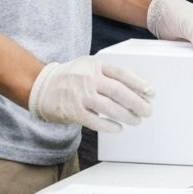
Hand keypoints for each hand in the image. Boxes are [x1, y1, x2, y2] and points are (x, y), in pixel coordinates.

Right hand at [28, 56, 154, 132]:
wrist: (41, 86)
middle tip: (147, 110)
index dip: (138, 83)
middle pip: (118, 91)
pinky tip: (118, 128)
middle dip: (136, 102)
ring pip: (109, 107)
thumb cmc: (71, 76)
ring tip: (137, 120)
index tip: (150, 92)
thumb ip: (107, 73)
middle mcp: (89, 79)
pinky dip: (108, 126)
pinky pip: (94, 121)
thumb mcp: (88, 65)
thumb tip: (134, 87)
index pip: (122, 73)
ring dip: (126, 115)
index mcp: (95, 65)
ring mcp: (80, 95)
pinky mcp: (73, 111)